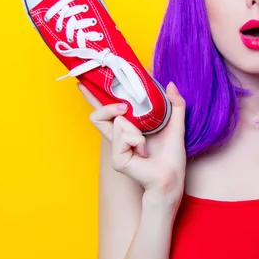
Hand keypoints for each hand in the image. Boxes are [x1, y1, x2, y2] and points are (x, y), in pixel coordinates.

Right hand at [78, 82, 186, 205]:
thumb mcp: (176, 122)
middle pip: (98, 115)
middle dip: (109, 107)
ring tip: (144, 143)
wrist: (172, 176)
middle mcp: (118, 137)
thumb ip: (175, 103)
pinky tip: (143, 152)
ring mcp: (115, 148)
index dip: (93, 96)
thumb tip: (170, 84)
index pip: (106, 110)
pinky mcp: (117, 158)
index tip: (83, 82)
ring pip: (116, 121)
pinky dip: (138, 140)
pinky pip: (124, 136)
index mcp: (128, 128)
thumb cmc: (172, 155)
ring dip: (135, 129)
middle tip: (124, 108)